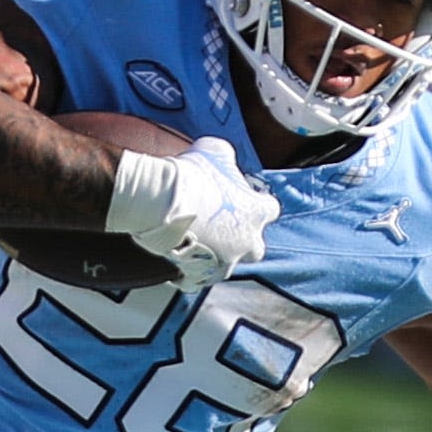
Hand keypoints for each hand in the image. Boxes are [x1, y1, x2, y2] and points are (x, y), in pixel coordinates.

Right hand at [107, 137, 277, 283]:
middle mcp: (247, 243)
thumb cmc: (191, 176)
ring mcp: (224, 262)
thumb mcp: (214, 152)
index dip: (256, 203)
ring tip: (198, 242)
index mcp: (256, 213)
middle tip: (224, 226)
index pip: (270, 209)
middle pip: (255, 247)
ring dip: (216, 255)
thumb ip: (226, 157)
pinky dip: (189, 272)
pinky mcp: (199, 275)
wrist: (161, 202)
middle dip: (243, 239)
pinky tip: (180, 260)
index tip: (242, 198)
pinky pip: (197, 280)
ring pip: (227, 265)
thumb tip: (224, 157)